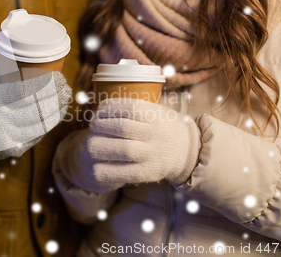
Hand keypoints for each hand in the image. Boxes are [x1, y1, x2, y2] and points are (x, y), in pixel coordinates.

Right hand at [0, 59, 71, 161]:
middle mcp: (0, 121)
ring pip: (43, 123)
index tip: (57, 76)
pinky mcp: (17, 147)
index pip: (24, 93)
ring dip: (58, 107)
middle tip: (64, 83)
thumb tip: (23, 44)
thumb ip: (2, 66)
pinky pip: (40, 133)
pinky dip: (52, 120)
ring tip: (64, 93)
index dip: (45, 85)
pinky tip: (59, 109)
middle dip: (56, 96)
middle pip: (38, 109)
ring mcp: (9, 137)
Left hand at [55, 98, 201, 193]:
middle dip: (101, 126)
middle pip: (122, 128)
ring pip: (122, 150)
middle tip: (93, 126)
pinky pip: (125, 172)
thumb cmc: (164, 128)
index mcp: (157, 116)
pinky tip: (96, 166)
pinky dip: (107, 170)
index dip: (110, 108)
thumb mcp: (157, 111)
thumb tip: (102, 106)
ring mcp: (153, 154)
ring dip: (101, 146)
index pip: (130, 108)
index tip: (99, 110)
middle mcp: (155, 134)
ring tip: (91, 143)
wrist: (189, 152)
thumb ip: (136, 108)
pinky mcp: (149, 173)